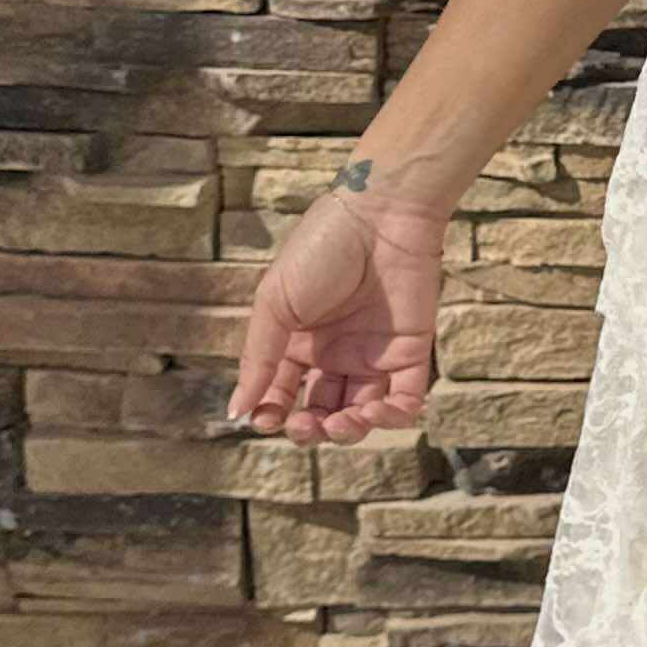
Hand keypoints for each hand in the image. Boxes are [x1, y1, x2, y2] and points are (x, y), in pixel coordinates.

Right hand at [223, 178, 447, 443]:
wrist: (378, 216)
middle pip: (321, 412)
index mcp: (297, 343)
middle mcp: (334, 355)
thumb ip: (259, 359)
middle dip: (311, 430)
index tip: (267, 419)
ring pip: (361, 414)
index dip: (273, 415)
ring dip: (349, 430)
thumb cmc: (320, 250)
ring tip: (341, 422)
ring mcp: (373, 356)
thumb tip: (235, 411)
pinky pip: (406, 401)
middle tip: (306, 424)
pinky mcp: (410, 353)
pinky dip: (394, 418)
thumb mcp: (274, 303)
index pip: (282, 395)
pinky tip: (376, 411)